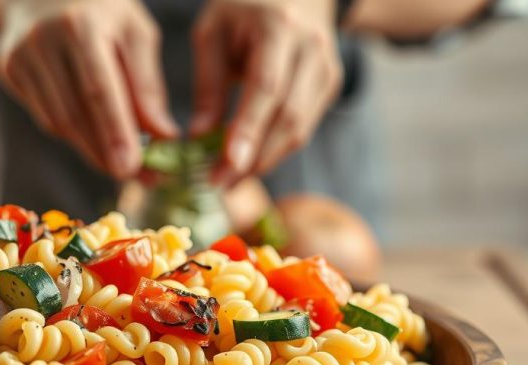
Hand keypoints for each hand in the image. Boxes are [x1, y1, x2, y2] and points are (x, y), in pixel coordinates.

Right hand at [0, 0, 177, 178]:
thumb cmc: (103, 10)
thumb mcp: (135, 33)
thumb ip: (148, 84)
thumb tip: (164, 136)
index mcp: (81, 25)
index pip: (98, 90)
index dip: (114, 133)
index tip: (130, 169)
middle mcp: (43, 39)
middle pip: (74, 114)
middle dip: (105, 152)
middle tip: (133, 176)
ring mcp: (20, 55)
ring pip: (58, 122)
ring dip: (90, 149)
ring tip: (118, 161)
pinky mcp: (7, 69)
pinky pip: (45, 116)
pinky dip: (73, 132)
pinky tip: (91, 132)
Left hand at [191, 0, 343, 185]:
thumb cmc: (242, 9)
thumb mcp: (212, 33)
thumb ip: (207, 85)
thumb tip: (198, 138)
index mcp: (278, 28)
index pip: (266, 87)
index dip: (249, 130)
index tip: (228, 165)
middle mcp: (311, 49)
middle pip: (288, 116)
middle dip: (254, 158)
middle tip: (219, 184)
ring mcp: (326, 69)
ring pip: (300, 129)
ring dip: (264, 162)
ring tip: (229, 182)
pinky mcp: (329, 86)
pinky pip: (303, 128)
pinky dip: (275, 150)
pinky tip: (249, 164)